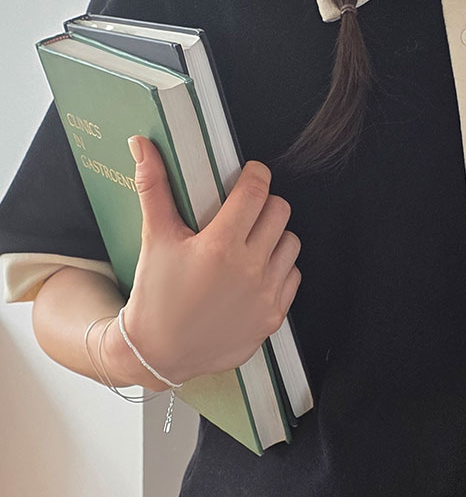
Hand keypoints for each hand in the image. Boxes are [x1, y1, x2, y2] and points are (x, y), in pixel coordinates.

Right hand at [118, 136, 301, 385]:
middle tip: (246, 210)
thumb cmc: (156, 295)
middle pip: (280, 211)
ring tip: (252, 241)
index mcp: (221, 245)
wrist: (160, 352)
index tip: (250, 174)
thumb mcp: (156, 238)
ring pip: (291, 242)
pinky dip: (279, 269)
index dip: (256, 174)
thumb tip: (142, 144)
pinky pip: (293, 276)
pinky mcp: (274, 316)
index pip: (257, 191)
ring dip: (275, 236)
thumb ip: (153, 188)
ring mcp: (266, 294)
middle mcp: (250, 268)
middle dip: (265, 204)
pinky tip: (256, 272)